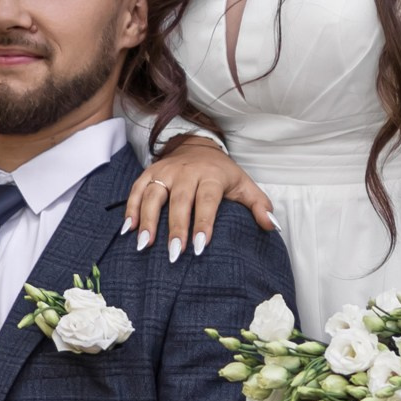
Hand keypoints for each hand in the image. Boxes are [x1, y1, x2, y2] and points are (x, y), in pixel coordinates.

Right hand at [123, 134, 276, 261]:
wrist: (198, 145)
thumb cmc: (222, 173)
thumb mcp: (244, 184)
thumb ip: (259, 205)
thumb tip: (271, 226)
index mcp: (211, 175)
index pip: (207, 199)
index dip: (203, 222)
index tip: (200, 246)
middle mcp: (186, 172)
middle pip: (179, 200)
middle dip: (175, 228)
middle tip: (174, 254)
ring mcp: (165, 171)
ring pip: (153, 194)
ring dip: (147, 220)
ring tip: (144, 245)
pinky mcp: (149, 172)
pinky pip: (136, 190)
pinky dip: (131, 209)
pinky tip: (128, 230)